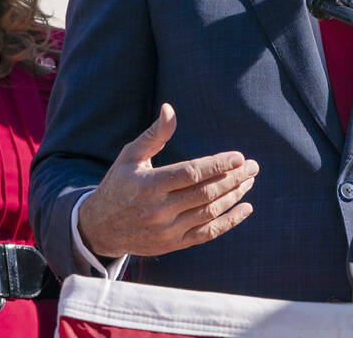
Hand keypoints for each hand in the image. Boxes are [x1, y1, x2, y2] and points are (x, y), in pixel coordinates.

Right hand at [77, 103, 258, 257]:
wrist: (99, 228)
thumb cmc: (119, 184)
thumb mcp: (130, 156)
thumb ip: (154, 134)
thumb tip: (169, 108)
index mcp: (148, 185)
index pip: (190, 174)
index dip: (217, 165)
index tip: (239, 157)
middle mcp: (159, 210)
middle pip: (205, 193)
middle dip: (233, 178)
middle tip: (253, 166)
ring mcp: (167, 230)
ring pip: (209, 212)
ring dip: (234, 196)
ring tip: (249, 181)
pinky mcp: (173, 245)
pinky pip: (207, 234)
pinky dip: (229, 222)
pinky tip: (245, 208)